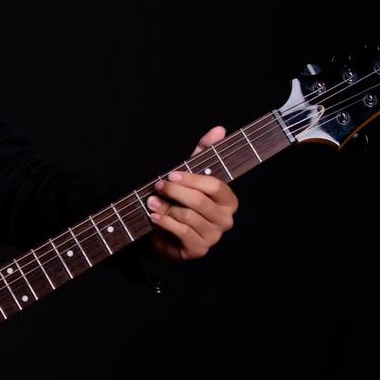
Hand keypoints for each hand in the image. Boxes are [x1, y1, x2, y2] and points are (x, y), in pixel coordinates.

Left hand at [146, 125, 238, 261]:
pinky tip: (154, 217)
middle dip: (175, 191)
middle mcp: (226, 219)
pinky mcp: (199, 250)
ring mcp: (214, 236)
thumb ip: (204, 152)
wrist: (167, 233)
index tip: (171, 173)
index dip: (192, 179)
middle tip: (158, 186)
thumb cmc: (182, 202)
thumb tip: (219, 129)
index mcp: (228, 200)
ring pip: (188, 217)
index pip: (215, 185)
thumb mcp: (191, 174)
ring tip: (151, 203)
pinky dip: (165, 223)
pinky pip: (182, 232)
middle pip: (200, 201)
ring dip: (165, 208)